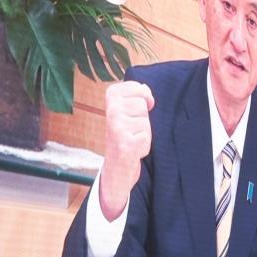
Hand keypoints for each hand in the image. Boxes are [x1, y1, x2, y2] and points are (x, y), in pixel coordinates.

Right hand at [100, 81, 154, 220]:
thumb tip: (144, 88)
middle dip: (144, 119)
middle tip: (133, 130)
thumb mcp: (127, 114)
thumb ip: (135, 98)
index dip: (144, 95)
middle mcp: (111, 112)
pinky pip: (146, 137)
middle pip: (142, 104)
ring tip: (133, 138)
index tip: (142, 107)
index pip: (136, 87)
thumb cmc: (124, 138)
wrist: (116, 169)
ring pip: (145, 121)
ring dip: (145, 132)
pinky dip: (144, 145)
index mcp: (111, 101)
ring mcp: (117, 127)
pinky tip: (134, 149)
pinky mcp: (125, 143)